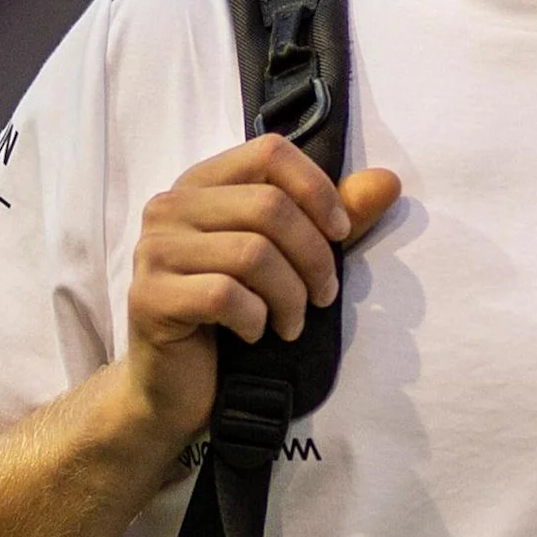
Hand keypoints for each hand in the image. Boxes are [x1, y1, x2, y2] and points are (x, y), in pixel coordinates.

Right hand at [120, 136, 401, 443]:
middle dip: (314, 257)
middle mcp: (170, 206)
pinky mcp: (148, 296)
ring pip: (252, 253)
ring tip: (293, 323)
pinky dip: (256, 319)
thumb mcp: (290, 259)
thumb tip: (388, 182)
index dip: (317, 189)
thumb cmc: (236, 315)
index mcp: (204, 183)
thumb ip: (334, 219)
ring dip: (291, 296)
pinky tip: (256, 334)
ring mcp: (153, 250)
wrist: (178, 384)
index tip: (341, 232)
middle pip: (269, 206)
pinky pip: (224, 296)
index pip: (271, 151)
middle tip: (324, 296)